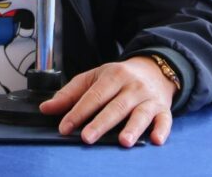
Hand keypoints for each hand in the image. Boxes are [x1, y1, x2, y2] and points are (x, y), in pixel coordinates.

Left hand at [39, 57, 175, 146]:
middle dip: (101, 122)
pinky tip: (155, 140)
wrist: (154, 69)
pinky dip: (162, 130)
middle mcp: (132, 86)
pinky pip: (165, 120)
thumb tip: (46, 108)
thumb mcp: (93, 78)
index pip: (93, 95)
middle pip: (116, 106)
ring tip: (123, 141)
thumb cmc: (118, 77)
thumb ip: (70, 93)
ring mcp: (149, 98)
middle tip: (87, 137)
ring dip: (132, 127)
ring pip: (140, 113)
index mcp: (113, 76)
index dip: (78, 112)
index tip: (64, 127)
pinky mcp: (163, 109)